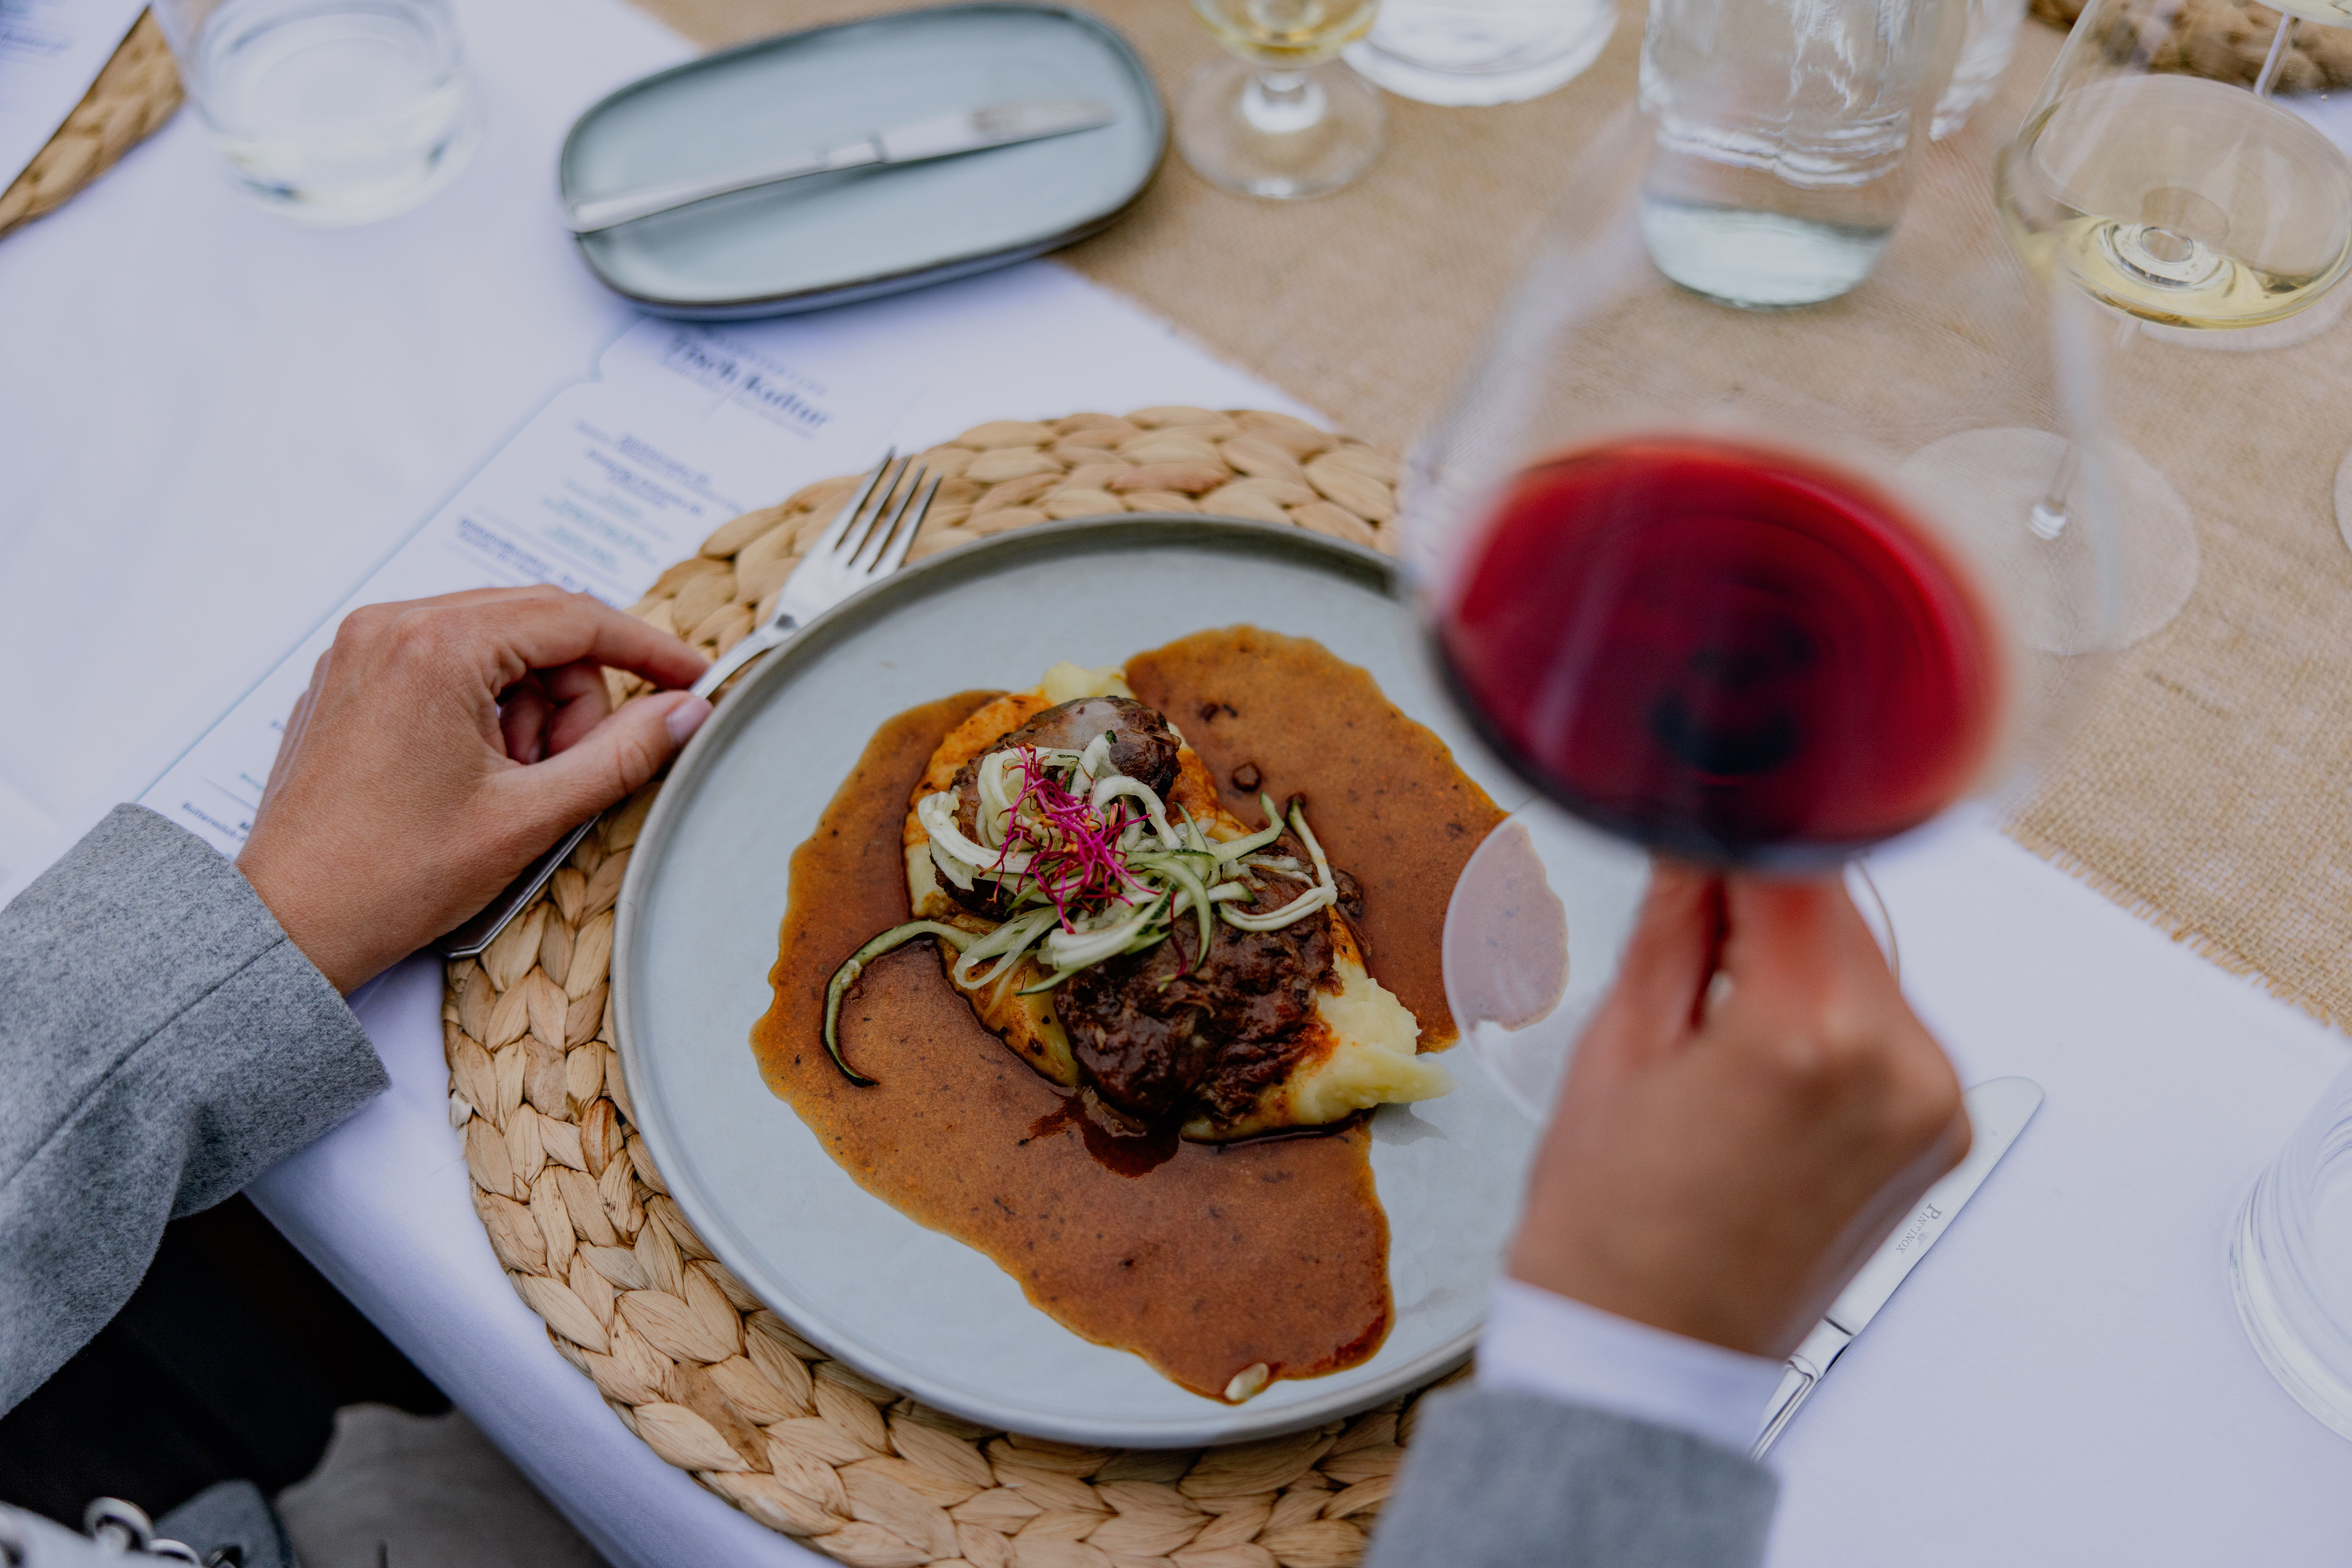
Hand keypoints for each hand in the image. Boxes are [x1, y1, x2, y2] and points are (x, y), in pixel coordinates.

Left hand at [237, 587, 710, 993]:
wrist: (291, 924)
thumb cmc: (390, 876)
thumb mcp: (531, 816)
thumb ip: (622, 754)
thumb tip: (685, 713)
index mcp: (436, 647)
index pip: (574, 618)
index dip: (646, 648)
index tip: (689, 679)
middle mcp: (391, 627)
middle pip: (535, 626)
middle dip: (576, 695)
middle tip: (572, 768)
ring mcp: (362, 648)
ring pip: (494, 644)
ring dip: (529, 706)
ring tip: (513, 782)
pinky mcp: (350, 677)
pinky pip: (446, 662)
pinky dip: (483, 707)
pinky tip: (478, 771)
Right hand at [1508, 865, 1969, 1357]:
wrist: (1651, 1350)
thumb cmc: (1616, 1228)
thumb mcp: (1622, 1042)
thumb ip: (1680, 921)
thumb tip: (1702, 835)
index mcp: (1809, 1034)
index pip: (1793, 863)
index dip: (1736, 831)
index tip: (1703, 816)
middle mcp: (1898, 1066)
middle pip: (1840, 911)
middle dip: (1765, 908)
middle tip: (1687, 951)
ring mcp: (1932, 1106)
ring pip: (1868, 964)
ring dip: (1803, 964)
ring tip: (1721, 1036)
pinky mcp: (1941, 1132)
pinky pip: (1891, 1028)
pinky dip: (1834, 1022)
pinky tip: (1767, 1073)